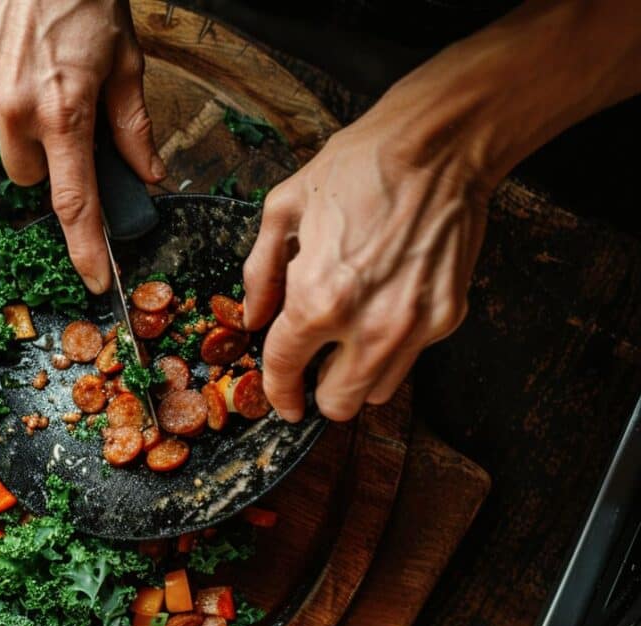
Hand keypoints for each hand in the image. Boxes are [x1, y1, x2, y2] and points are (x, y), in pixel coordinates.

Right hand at [0, 0, 165, 292]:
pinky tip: (20, 64)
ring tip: (44, 82)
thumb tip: (149, 174)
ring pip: (5, 145)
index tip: (95, 280)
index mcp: (64, 111)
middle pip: (29, 179)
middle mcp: (16, 109)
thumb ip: (133, 126)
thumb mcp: (126, 60)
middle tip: (69, 128)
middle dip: (49, 167)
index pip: (74, 201)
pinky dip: (5, 100)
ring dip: (26, 132)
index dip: (85, 247)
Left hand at [242, 110, 488, 421]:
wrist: (437, 145)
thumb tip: (254, 318)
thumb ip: (260, 273)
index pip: (286, 370)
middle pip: (338, 404)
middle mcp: (367, 325)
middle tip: (314, 367)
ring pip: (377, 392)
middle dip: (319, 391)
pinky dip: (393, 347)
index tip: (280, 400)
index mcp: (317, 300)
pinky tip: (384, 307)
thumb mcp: (283, 210)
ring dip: (357, 375)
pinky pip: (411, 358)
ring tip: (350, 336)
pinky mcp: (447, 317)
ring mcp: (414, 326)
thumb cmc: (357, 168)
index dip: (277, 391)